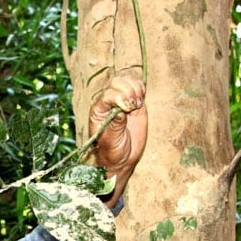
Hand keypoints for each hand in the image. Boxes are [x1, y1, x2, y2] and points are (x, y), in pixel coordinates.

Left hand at [88, 75, 147, 207]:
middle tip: (134, 106)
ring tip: (137, 105)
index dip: (118, 97)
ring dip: (136, 89)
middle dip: (128, 90)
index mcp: (98, 110)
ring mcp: (122, 100)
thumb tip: (120, 110)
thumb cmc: (111, 151)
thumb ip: (115, 125)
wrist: (122, 158)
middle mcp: (108, 102)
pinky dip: (141, 89)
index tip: (127, 109)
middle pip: (117, 82)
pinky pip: (138, 87)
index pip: (107, 94)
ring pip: (127, 81)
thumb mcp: (110, 140)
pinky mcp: (134, 102)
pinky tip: (140, 102)